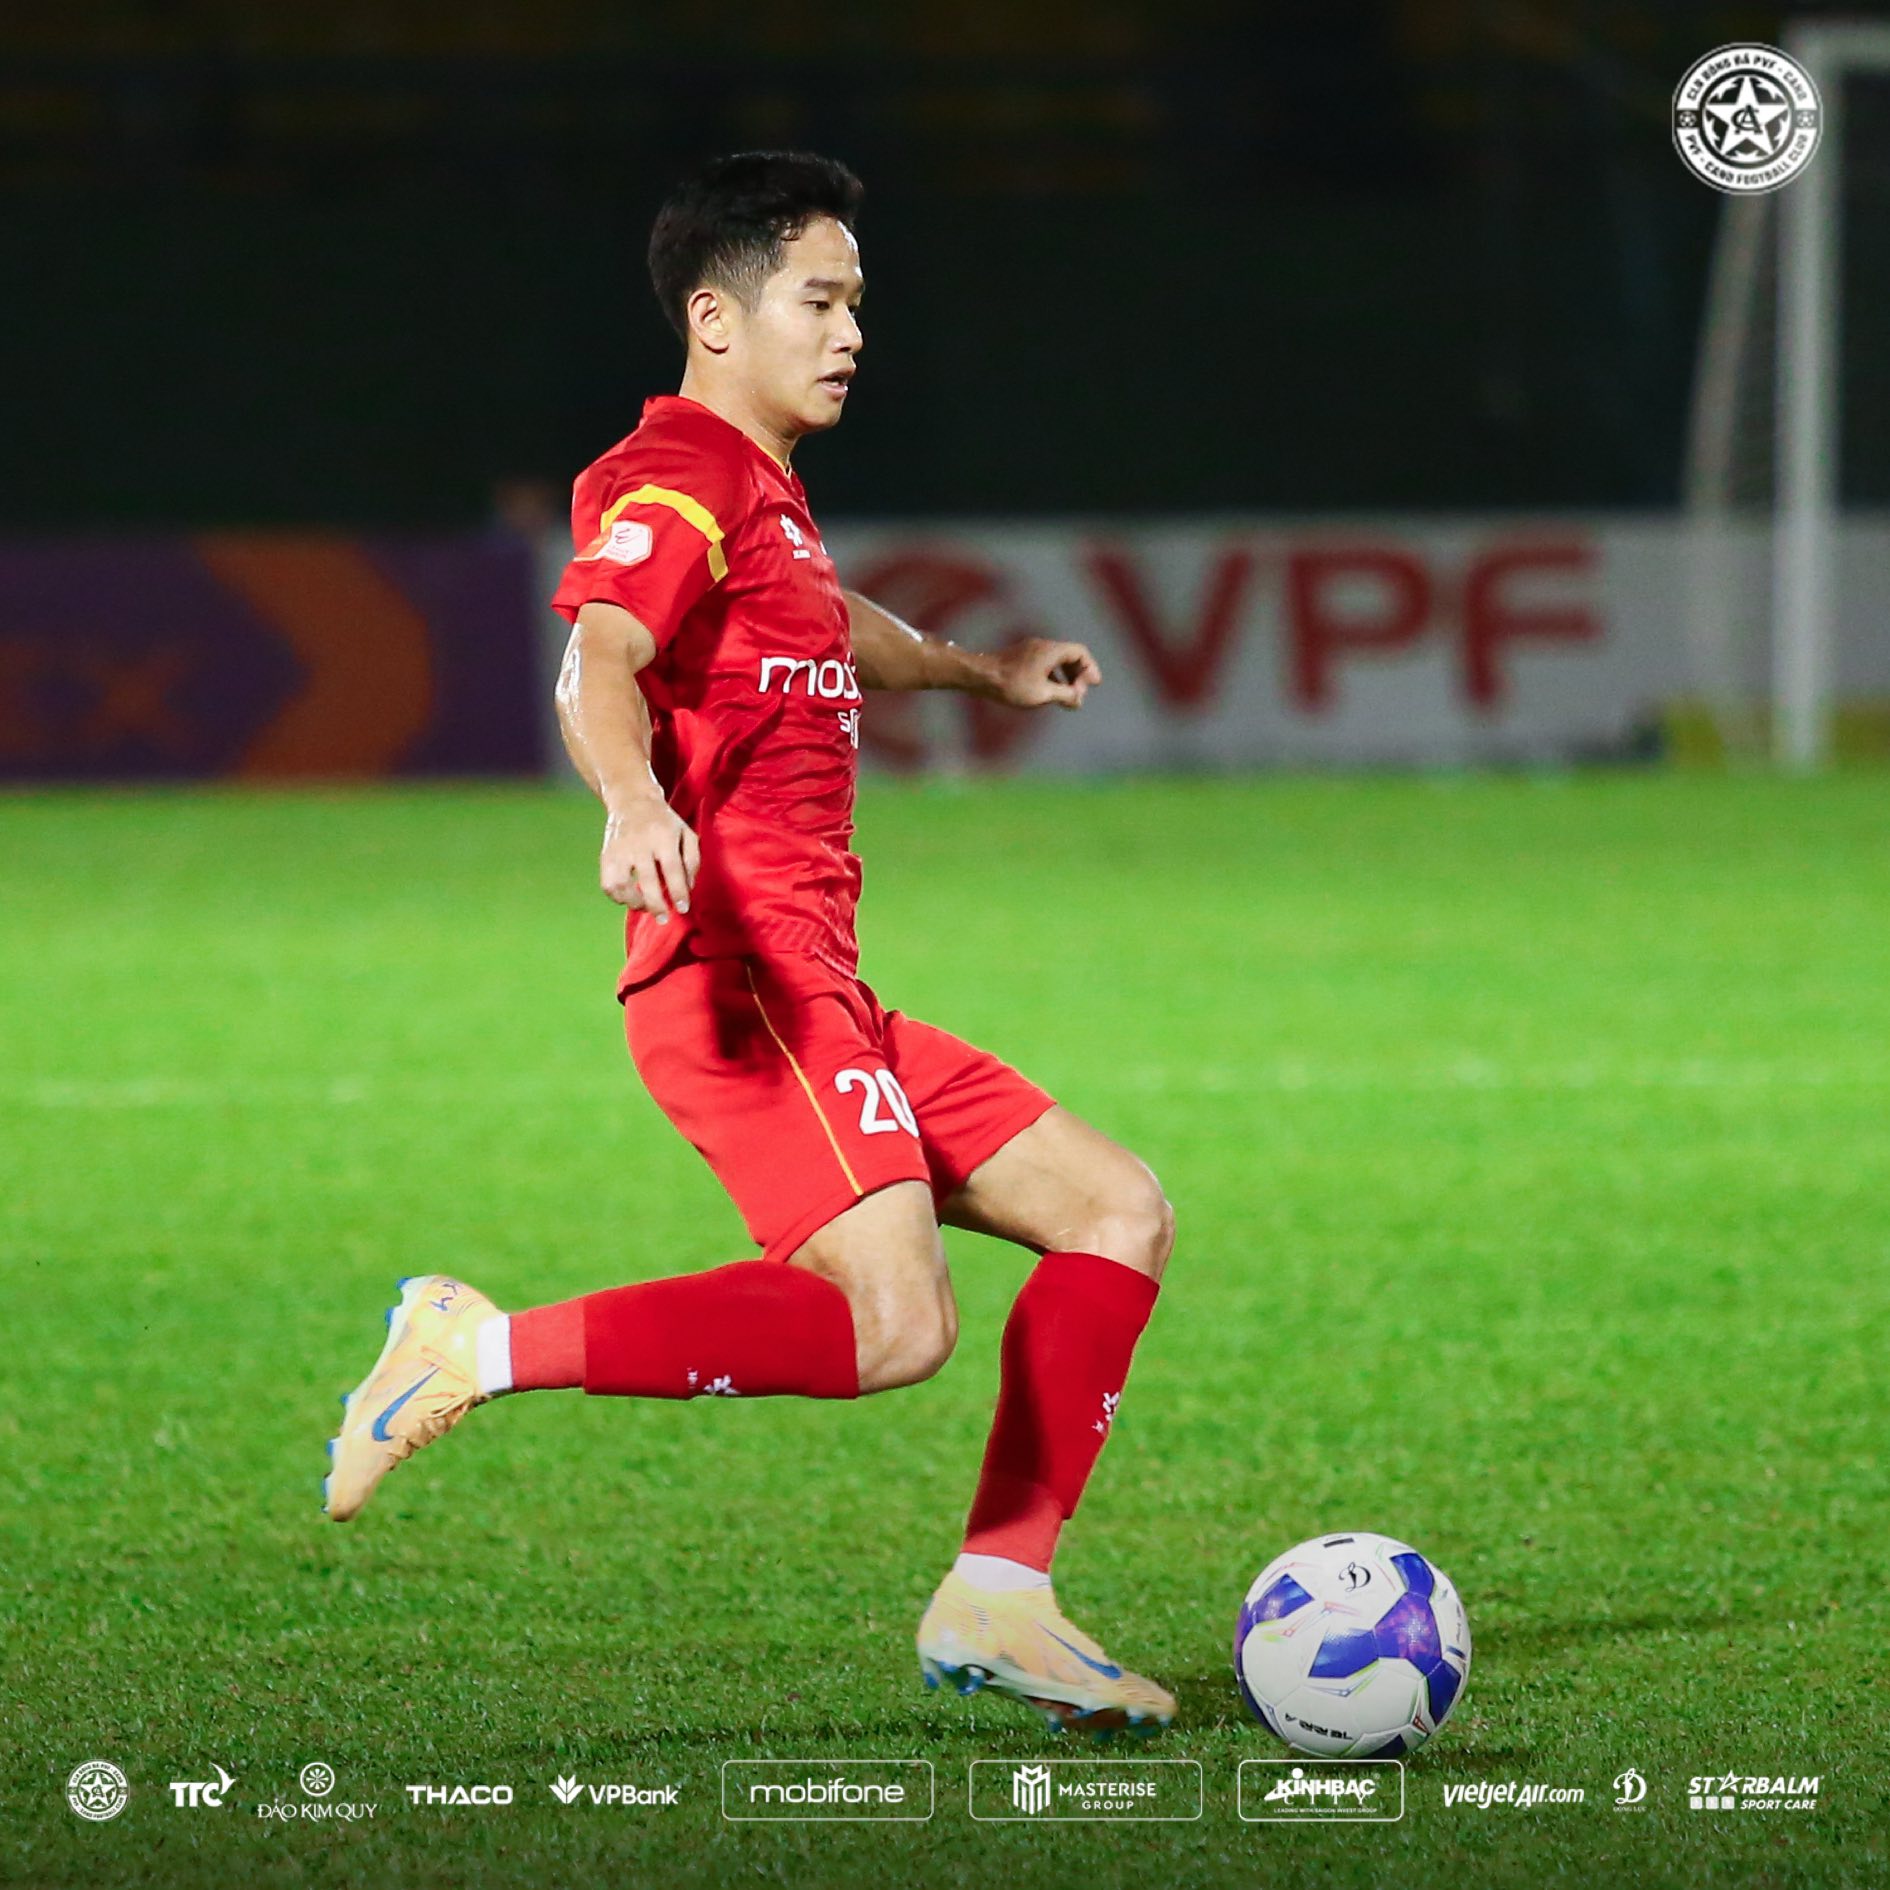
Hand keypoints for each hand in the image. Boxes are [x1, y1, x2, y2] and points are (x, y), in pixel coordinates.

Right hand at [599, 798, 699, 919]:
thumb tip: (689, 888)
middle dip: (656, 905)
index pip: (672, 869)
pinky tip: (629, 898)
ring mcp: (620, 850)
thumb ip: (692, 860)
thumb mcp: (687, 833)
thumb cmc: (665, 823)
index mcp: (664, 837)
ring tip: (646, 906)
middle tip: (664, 919)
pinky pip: (608, 884)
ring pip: (622, 885)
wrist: (633, 801)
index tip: (682, 909)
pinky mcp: (606, 855)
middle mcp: (640, 843)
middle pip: (647, 881)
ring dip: (635, 902)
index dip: (678, 892)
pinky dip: (618, 897)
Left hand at [986, 637, 1101, 709]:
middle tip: (1079, 694)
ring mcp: (1031, 650)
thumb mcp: (1043, 694)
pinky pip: (1045, 664)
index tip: (1092, 685)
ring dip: (1067, 677)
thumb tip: (1078, 699)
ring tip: (1068, 697)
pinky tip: (1051, 692)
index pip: (1080, 653)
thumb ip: (1065, 695)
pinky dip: (1054, 676)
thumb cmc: (1011, 685)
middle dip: (1079, 675)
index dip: (1090, 668)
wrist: (980, 677)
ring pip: (1057, 661)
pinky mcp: (1022, 658)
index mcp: (1051, 650)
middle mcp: (1043, 646)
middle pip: (1070, 656)